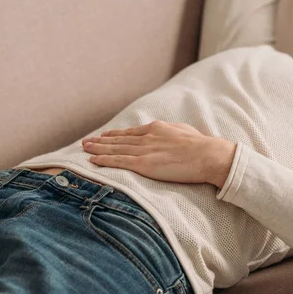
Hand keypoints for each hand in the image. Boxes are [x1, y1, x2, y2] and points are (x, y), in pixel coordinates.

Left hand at [81, 120, 236, 186]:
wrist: (207, 155)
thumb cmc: (201, 146)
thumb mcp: (185, 133)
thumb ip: (173, 134)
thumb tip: (172, 135)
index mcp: (157, 129)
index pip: (131, 133)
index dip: (116, 134)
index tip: (105, 136)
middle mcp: (147, 137)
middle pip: (118, 139)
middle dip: (101, 141)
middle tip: (87, 141)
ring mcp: (144, 150)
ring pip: (115, 149)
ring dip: (97, 149)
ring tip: (85, 148)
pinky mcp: (144, 164)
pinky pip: (119, 162)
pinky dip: (104, 161)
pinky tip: (92, 161)